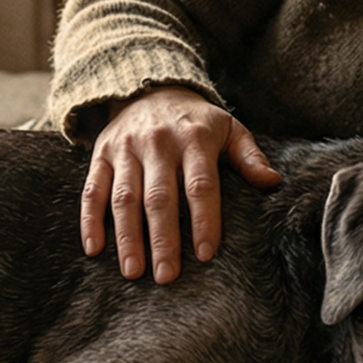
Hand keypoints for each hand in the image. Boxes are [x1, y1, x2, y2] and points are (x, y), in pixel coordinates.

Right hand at [81, 87, 280, 282]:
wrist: (150, 86)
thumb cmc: (197, 120)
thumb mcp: (229, 128)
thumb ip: (249, 156)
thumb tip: (272, 183)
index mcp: (194, 139)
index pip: (200, 185)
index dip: (204, 220)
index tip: (206, 254)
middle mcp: (157, 143)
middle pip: (160, 197)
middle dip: (163, 239)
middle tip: (166, 276)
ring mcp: (126, 149)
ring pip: (125, 197)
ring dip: (127, 237)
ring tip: (132, 272)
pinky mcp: (101, 154)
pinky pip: (92, 190)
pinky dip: (90, 220)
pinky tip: (94, 249)